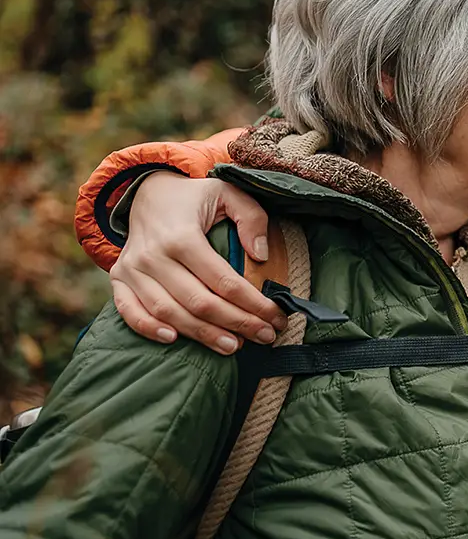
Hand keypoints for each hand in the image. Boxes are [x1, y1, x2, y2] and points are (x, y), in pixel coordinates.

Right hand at [110, 172, 286, 354]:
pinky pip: (128, 310)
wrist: (148, 191)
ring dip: (202, 334)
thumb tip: (261, 256)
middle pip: (199, 302)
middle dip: (237, 324)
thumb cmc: (195, 197)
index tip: (277, 317)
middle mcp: (153, 255)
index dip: (253, 304)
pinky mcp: (119, 278)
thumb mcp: (229, 193)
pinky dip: (147, 329)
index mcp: (182, 236)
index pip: (224, 281)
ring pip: (168, 313)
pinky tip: (173, 340)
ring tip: (233, 346)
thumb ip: (251, 218)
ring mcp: (132, 268)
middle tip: (265, 336)